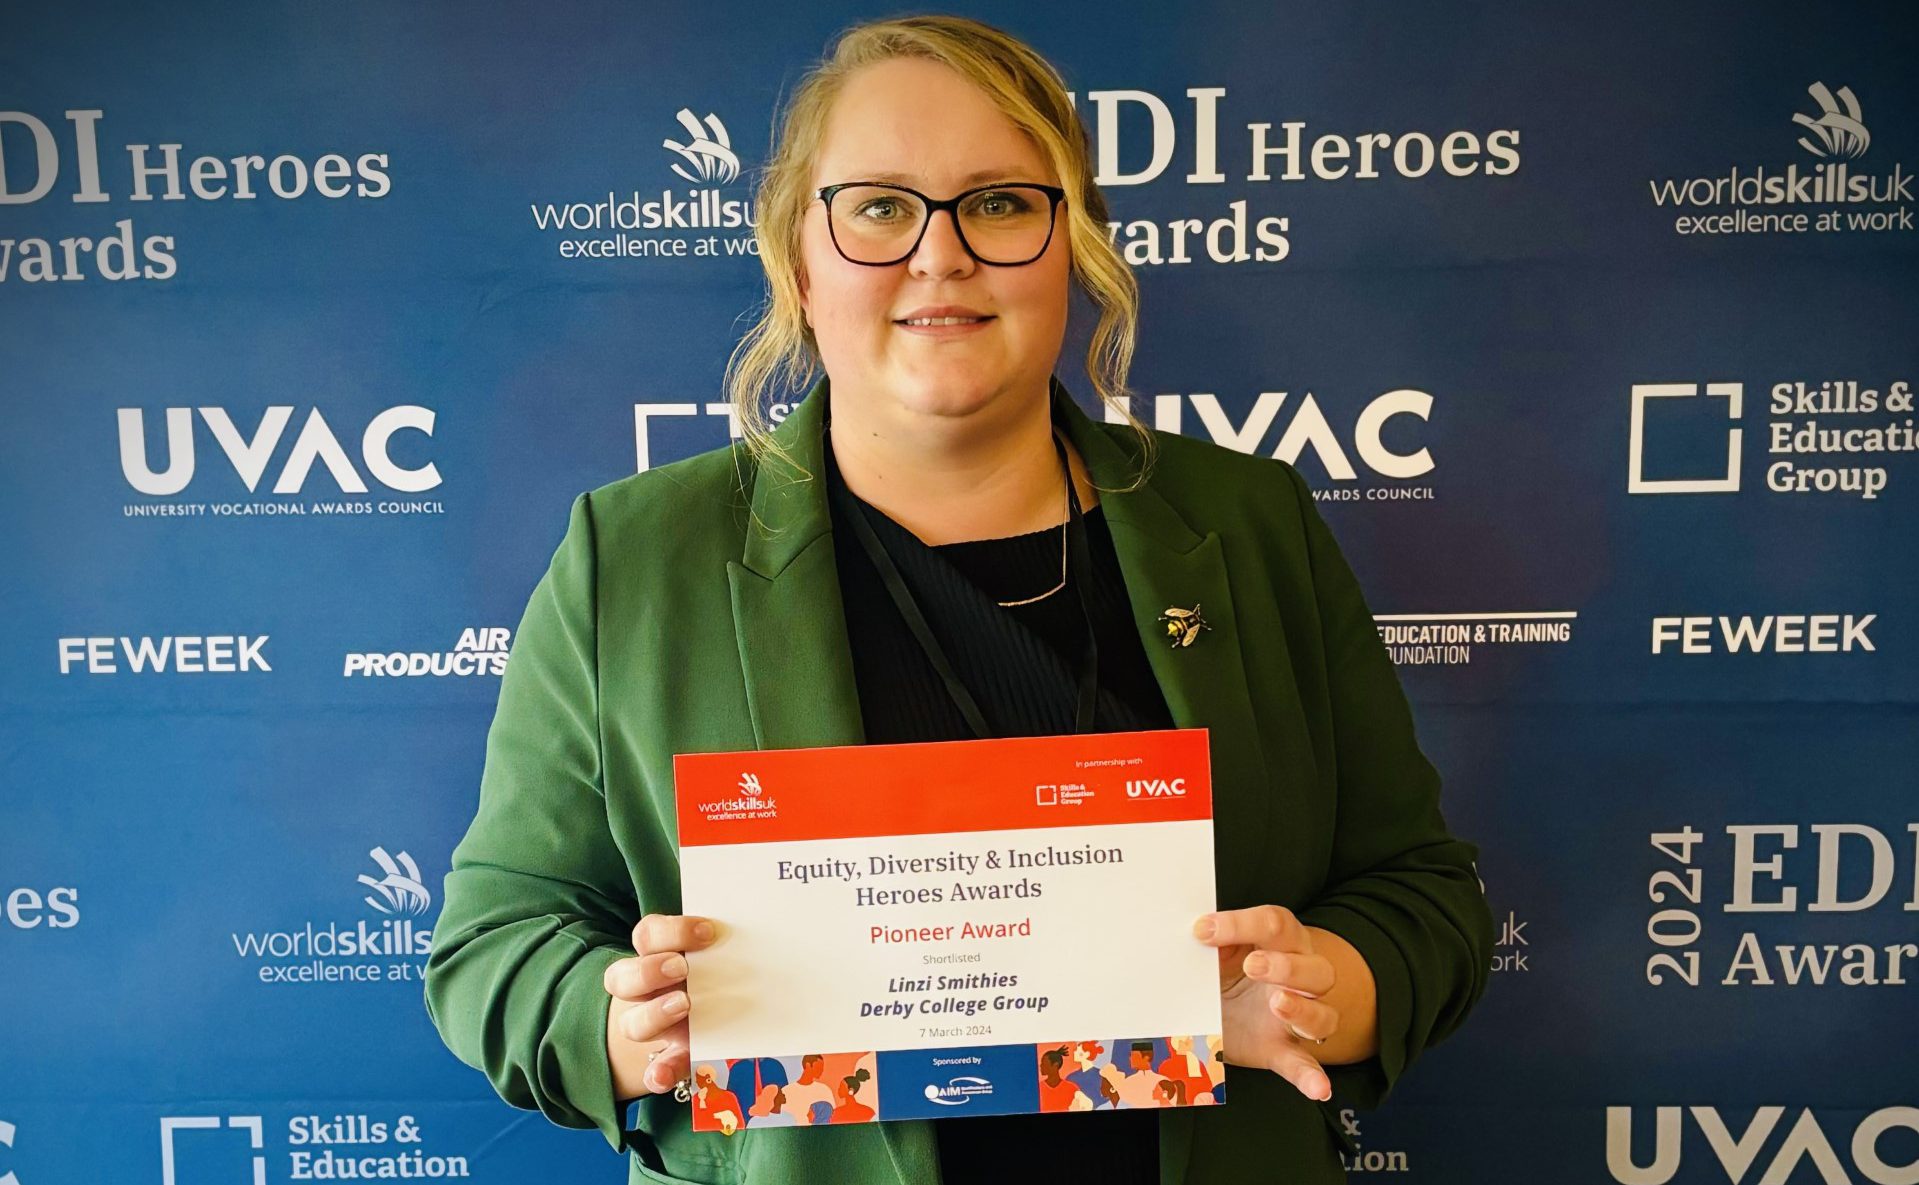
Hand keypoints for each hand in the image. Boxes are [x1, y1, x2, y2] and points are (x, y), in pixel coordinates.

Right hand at [603, 913, 717, 1097]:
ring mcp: (654, 1026)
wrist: (720, 1014)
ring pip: (630, 1024)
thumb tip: (764, 933)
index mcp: (658, 955)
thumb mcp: (722, 957)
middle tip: (681, 968)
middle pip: (619, 978)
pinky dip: (657, 1074)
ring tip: (684, 1004)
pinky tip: (662, 1077)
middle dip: (648, 971)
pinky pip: (654, 1071)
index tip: (709, 931)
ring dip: (653, 1016)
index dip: (672, 930)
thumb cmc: (722, 972)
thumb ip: (728, 947)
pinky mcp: (671, 1058)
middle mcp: (647, 991)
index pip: (648, 935)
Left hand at [1194, 905, 1337, 1101]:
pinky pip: (1305, 1063)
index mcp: (1282, 941)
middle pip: (1315, 967)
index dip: (1241, 924)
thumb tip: (1189, 932)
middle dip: (1285, 965)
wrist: (1226, 1005)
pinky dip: (1312, 1077)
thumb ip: (1211, 943)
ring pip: (1322, 1014)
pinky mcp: (1284, 1049)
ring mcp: (1298, 1016)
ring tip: (1277, 1004)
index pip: (1275, 924)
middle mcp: (1301, 976)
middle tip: (1251, 966)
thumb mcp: (1216, 952)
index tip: (1202, 930)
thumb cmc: (1224, 970)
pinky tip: (1317, 1088)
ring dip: (1302, 1010)